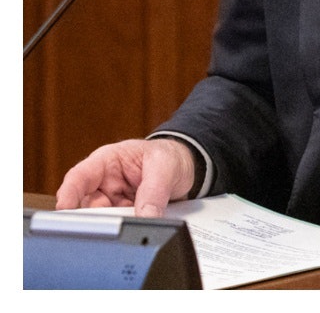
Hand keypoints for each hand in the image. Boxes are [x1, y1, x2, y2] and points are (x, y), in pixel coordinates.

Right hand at [55, 138, 196, 217]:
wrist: (186, 168)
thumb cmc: (170, 157)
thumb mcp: (165, 166)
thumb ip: (154, 191)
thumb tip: (146, 216)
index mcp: (107, 161)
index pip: (80, 176)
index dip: (69, 193)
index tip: (65, 208)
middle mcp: (103, 182)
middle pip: (86, 204)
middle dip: (97, 216)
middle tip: (115, 220)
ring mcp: (111, 200)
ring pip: (102, 219)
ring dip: (117, 223)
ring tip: (137, 217)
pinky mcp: (122, 215)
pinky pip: (119, 226)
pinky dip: (127, 229)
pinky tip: (140, 224)